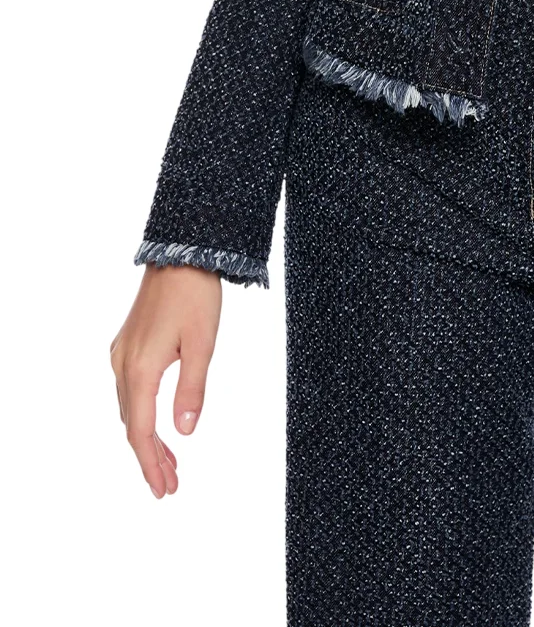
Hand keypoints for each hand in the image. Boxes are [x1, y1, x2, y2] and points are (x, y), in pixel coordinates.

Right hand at [110, 264, 221, 498]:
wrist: (181, 254)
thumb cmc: (195, 296)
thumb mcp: (202, 345)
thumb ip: (192, 390)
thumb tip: (185, 433)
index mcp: (140, 369)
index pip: (141, 432)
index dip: (151, 464)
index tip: (164, 490)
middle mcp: (123, 364)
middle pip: (132, 425)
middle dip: (151, 458)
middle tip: (170, 486)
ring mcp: (121, 354)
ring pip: (130, 409)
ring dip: (147, 438)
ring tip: (170, 463)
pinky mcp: (128, 344)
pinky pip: (129, 391)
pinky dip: (142, 415)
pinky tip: (157, 423)